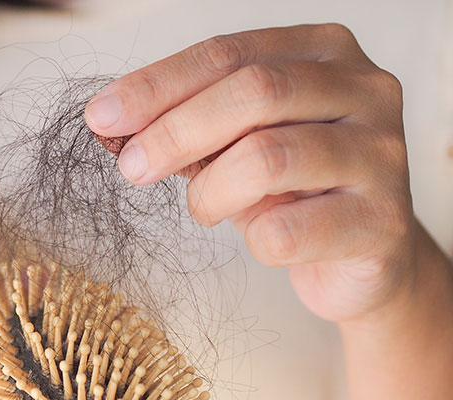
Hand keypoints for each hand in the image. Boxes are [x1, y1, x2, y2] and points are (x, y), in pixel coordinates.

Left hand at [85, 24, 413, 321]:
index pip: (228, 53)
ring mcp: (382, 154)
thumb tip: (112, 122)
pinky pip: (288, 231)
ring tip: (205, 208)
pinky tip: (262, 239)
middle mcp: (366, 89)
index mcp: (324, 53)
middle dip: (175, 132)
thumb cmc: (293, 192)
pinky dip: (254, 241)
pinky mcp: (385, 221)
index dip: (158, 85)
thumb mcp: (238, 145)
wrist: (363, 258)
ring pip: (268, 158)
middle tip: (132, 168)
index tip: (102, 117)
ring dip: (211, 192)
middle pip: (253, 93)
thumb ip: (190, 125)